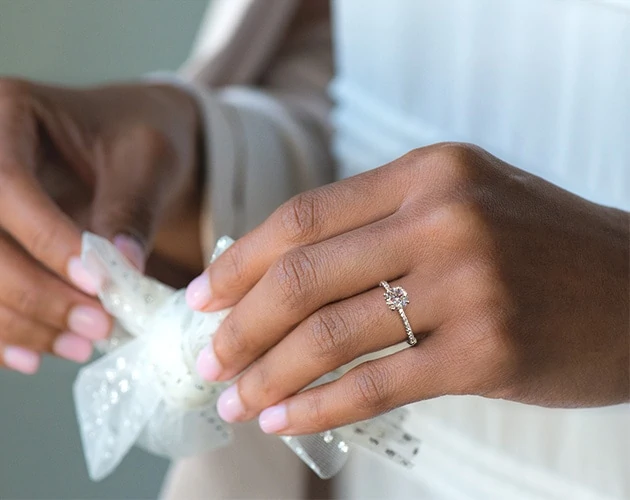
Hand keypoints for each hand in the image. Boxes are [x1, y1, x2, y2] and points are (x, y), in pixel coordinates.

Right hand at [0, 78, 200, 372]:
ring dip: (17, 321)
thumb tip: (119, 270)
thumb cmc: (142, 137)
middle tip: (94, 326)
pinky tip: (35, 354)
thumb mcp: (149, 158)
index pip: (7, 183)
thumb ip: (131, 208)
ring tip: (79, 346)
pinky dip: (0, 331)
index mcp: (8, 112)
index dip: (46, 239)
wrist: (132, 142)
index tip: (95, 283)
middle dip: (32, 292)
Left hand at [187, 143, 628, 434]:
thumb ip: (379, 227)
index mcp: (427, 173)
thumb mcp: (460, 206)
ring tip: (236, 398)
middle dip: (241, 326)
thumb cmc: (539, 249)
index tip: (202, 297)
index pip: (303, 217)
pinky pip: (377, 383)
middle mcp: (443, 217)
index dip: (240, 261)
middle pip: (302, 276)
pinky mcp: (489, 350)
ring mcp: (469, 282)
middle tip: (208, 358)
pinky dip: (320, 407)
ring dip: (269, 374)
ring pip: (330, 335)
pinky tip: (286, 421)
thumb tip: (282, 272)